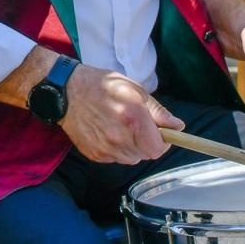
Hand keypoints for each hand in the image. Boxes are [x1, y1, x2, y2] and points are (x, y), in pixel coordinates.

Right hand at [57, 64, 182, 164]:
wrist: (66, 91)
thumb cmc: (101, 85)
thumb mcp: (134, 89)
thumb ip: (157, 110)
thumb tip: (177, 126)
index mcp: (133, 118)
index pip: (158, 148)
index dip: (162, 142)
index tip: (159, 133)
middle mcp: (120, 137)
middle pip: (146, 154)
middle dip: (147, 142)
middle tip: (137, 125)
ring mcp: (105, 148)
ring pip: (131, 158)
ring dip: (132, 147)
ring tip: (120, 127)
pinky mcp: (94, 155)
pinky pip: (115, 158)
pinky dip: (116, 149)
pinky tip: (107, 132)